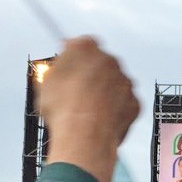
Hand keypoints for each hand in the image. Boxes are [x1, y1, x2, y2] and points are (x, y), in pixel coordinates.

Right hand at [39, 37, 139, 181]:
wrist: (85, 136)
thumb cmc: (64, 110)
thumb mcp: (46, 84)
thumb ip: (55, 70)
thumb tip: (55, 70)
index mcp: (85, 49)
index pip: (81, 44)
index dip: (74, 56)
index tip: (70, 63)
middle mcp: (109, 61)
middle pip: (101, 63)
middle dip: (92, 75)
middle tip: (78, 91)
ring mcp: (125, 82)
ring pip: (115, 83)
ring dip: (105, 93)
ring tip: (89, 110)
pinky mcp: (134, 102)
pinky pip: (125, 103)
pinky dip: (117, 110)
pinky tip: (102, 119)